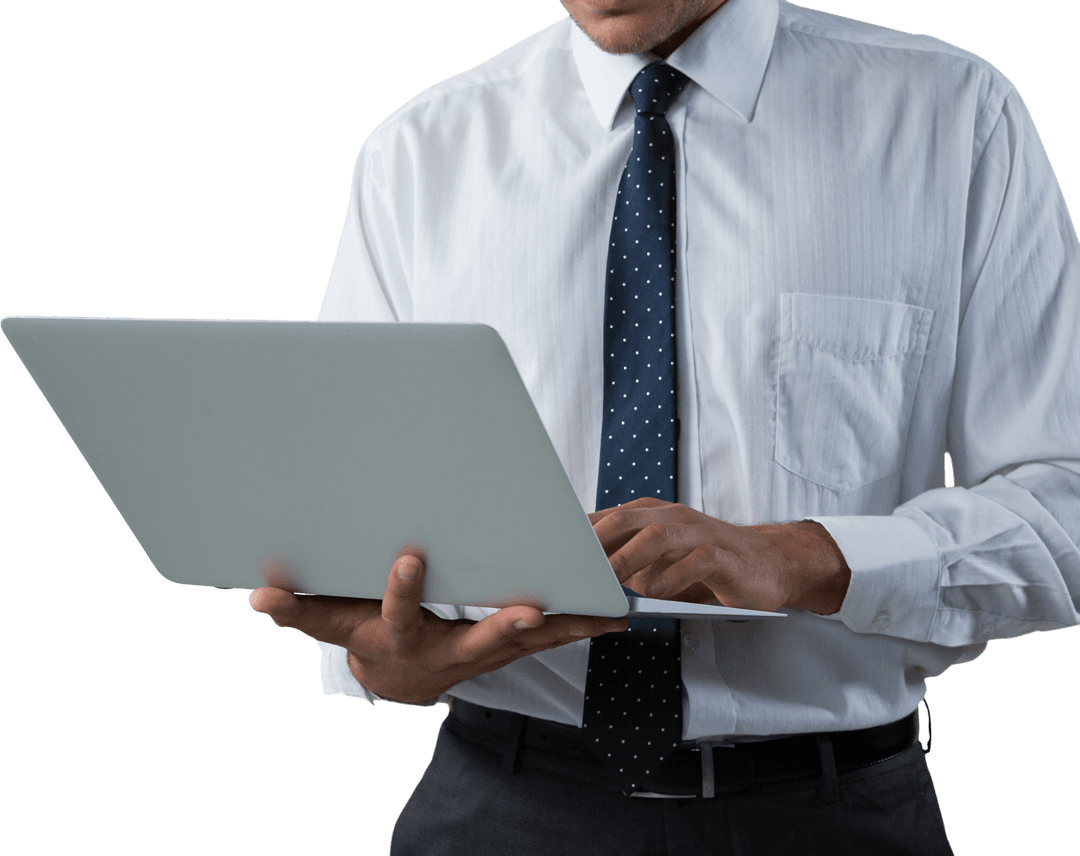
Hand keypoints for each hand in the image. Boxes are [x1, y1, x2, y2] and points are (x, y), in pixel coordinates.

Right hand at [248, 553, 626, 704]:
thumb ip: (300, 610)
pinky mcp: (506, 648)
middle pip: (476, 639)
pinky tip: (613, 613)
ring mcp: (481, 653)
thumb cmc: (367, 640)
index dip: (401, 590)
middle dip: (503, 626)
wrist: (402, 679)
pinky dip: (578, 624)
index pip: (398, 613)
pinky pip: (546, 637)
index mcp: (400, 638)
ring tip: (604, 610)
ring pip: (525, 641)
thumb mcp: (331, 626)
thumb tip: (258, 595)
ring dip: (563, 626)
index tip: (408, 559)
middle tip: (530, 610)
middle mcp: (445, 652)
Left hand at [589, 497, 850, 614]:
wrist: (767, 564)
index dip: (576, 534)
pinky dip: (672, 577)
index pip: (606, 519)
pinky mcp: (721, 555)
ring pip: (657, 536)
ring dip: (628, 558)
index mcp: (650, 516)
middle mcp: (671, 518)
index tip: (548, 552)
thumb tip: (579, 580)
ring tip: (606, 581)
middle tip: (569, 566)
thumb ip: (624, 561)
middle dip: (595, 541)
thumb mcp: (659, 560)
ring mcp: (698, 533)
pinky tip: (656, 594)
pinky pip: (694, 561)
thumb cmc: (704, 564)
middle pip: (626, 520)